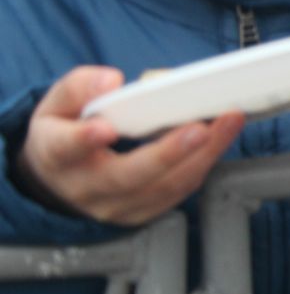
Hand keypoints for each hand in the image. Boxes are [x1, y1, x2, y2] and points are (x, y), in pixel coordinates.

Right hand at [19, 67, 242, 225]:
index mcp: (57, 155)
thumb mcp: (58, 102)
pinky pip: (177, 191)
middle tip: (198, 129)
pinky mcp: (142, 211)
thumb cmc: (64, 132)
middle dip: (167, 153)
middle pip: (127, 176)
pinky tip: (220, 138)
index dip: (85, 139)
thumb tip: (110, 81)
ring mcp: (115, 204)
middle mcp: (85, 187)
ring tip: (227, 123)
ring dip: (201, 155)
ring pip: (162, 186)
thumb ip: (80, 87)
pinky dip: (203, 163)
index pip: (67, 148)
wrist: (62, 175)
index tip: (105, 128)